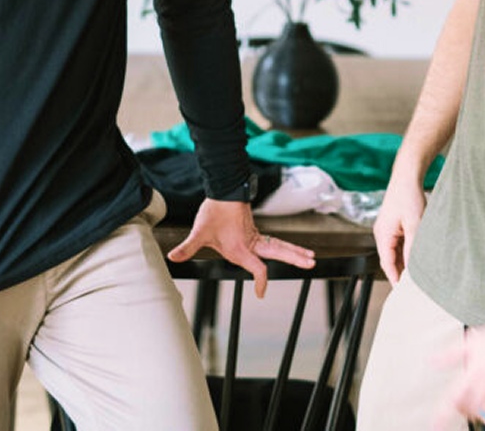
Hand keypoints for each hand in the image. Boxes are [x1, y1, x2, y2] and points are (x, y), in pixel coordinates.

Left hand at [167, 199, 314, 297]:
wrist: (222, 192)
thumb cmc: (213, 212)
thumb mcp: (199, 232)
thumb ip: (188, 247)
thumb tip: (172, 257)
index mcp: (242, 247)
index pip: (258, 268)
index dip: (261, 280)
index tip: (260, 293)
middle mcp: (252, 243)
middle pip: (279, 252)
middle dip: (295, 257)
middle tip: (312, 263)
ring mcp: (255, 237)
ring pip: (280, 246)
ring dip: (295, 251)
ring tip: (311, 258)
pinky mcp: (255, 233)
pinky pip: (274, 242)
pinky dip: (286, 247)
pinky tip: (292, 251)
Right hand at [372, 173, 424, 283]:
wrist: (407, 177)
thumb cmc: (409, 197)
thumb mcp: (415, 224)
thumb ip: (413, 248)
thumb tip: (413, 268)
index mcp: (382, 235)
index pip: (387, 264)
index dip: (395, 279)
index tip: (404, 292)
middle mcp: (382, 234)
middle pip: (390, 260)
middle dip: (400, 272)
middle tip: (414, 286)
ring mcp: (387, 230)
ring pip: (395, 253)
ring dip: (404, 262)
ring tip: (418, 274)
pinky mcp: (394, 226)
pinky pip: (399, 244)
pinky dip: (406, 252)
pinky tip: (417, 257)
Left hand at [432, 315, 484, 428]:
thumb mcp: (472, 342)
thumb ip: (450, 355)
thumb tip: (434, 361)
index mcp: (473, 376)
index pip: (451, 402)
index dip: (441, 417)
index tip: (436, 426)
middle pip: (467, 411)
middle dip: (462, 407)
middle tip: (462, 402)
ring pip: (484, 417)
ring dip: (478, 412)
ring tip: (479, 403)